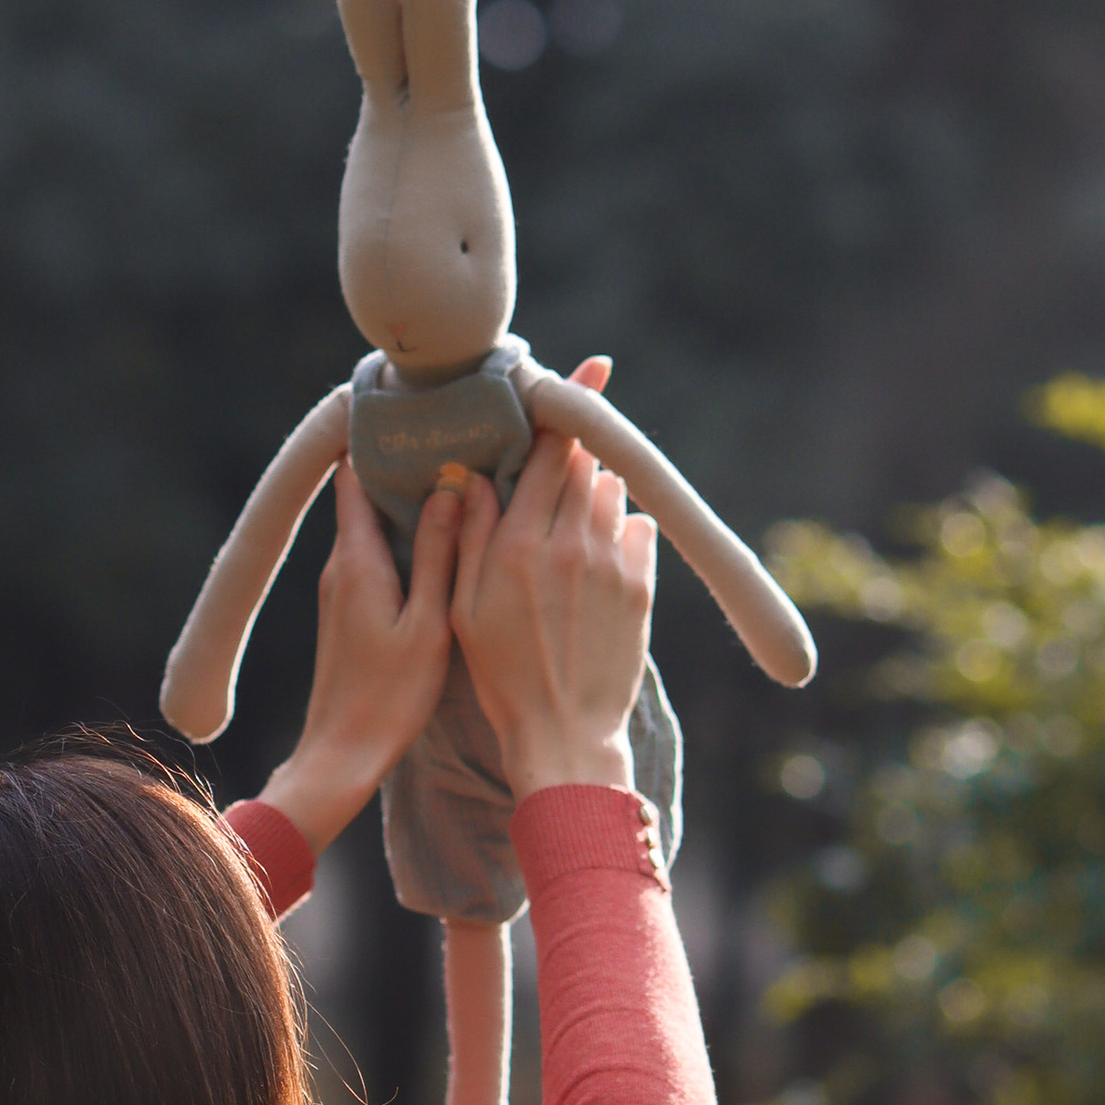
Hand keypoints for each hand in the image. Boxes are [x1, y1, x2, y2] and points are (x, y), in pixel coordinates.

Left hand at [261, 464, 461, 858]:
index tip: (426, 407)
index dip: (387, 437)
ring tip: (466, 470)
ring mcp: (345, 585)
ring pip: (380, 522)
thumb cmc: (388, 698)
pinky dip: (412, 534)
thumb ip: (442, 555)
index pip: (359, 474)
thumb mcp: (429, 624)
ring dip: (416, 499)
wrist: (341, 755)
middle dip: (413, 462)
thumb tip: (453, 486)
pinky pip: (382, 551)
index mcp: (358, 560)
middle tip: (463, 429)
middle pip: (372, 492)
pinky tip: (449, 534)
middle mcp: (344, 564)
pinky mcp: (352, 606)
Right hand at [450, 413, 655, 803]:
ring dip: (595, 488)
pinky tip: (599, 552)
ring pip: (611, 493)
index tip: (588, 370)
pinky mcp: (642, 587)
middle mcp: (570, 545)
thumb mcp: (462, 608)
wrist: (564, 734)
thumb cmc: (501, 675)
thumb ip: (467, 536)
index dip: (565, 407)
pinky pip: (637, 530)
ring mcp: (612, 565)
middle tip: (570, 434)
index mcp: (518, 545)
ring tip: (573, 512)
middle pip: (582, 465)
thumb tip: (471, 476)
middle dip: (576, 446)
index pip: (545, 454)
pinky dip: (622, 527)